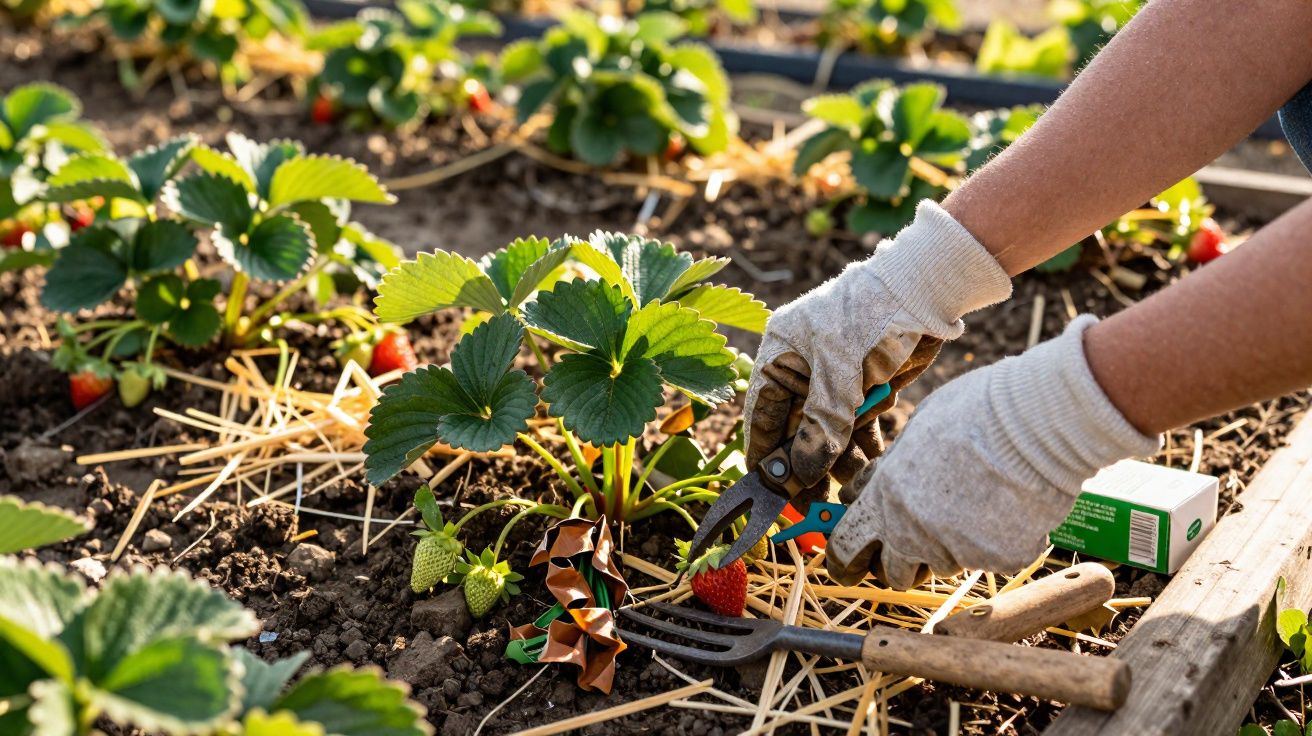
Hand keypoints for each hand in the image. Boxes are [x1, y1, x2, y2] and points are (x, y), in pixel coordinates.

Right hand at [744, 201, 1011, 489]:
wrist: (927, 290)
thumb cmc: (872, 316)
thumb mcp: (840, 373)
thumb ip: (820, 425)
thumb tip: (801, 473)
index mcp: (780, 353)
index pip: (761, 412)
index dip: (764, 452)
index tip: (769, 489)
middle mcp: (803, 367)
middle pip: (795, 428)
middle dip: (806, 463)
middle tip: (812, 502)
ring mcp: (835, 378)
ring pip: (828, 430)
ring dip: (838, 458)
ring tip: (849, 485)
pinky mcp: (865, 386)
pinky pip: (856, 425)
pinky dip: (862, 444)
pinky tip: (868, 464)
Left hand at [825, 316, 1160, 588]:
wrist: (1036, 420)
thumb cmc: (976, 410)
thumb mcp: (915, 431)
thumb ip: (891, 468)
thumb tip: (874, 482)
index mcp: (884, 498)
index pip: (848, 547)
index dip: (849, 554)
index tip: (856, 556)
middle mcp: (912, 531)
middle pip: (893, 572)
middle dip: (901, 560)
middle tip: (919, 539)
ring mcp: (956, 550)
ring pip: (944, 564)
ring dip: (951, 546)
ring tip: (975, 505)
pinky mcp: (999, 560)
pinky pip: (991, 558)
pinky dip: (998, 540)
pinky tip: (1010, 504)